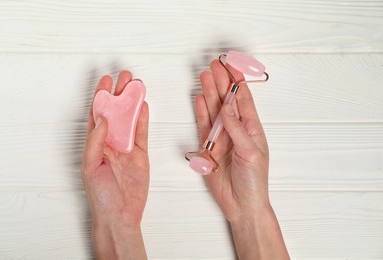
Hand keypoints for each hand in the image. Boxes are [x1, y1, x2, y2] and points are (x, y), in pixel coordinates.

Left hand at [82, 71, 148, 258]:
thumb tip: (103, 119)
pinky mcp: (140, 154)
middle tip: (125, 77)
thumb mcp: (90, 166)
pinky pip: (142, 133)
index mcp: (95, 143)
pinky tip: (144, 106)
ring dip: (133, 103)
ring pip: (130, 119)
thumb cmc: (100, 195)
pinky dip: (143, 119)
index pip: (98, 114)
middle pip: (115, 112)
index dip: (101, 96)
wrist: (119, 215)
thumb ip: (96, 141)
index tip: (105, 81)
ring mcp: (126, 147)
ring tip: (137, 85)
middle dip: (120, 94)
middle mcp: (110, 142)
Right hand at [195, 60, 268, 221]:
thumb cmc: (254, 181)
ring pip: (214, 111)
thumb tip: (228, 106)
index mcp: (252, 129)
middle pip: (227, 101)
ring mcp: (222, 138)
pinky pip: (203, 126)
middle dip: (221, 83)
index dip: (238, 81)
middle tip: (214, 66)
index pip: (244, 99)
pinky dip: (201, 113)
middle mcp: (236, 130)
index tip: (233, 65)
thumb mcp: (250, 152)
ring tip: (204, 77)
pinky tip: (199, 99)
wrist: (241, 204)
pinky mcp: (209, 148)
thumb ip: (236, 128)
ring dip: (209, 94)